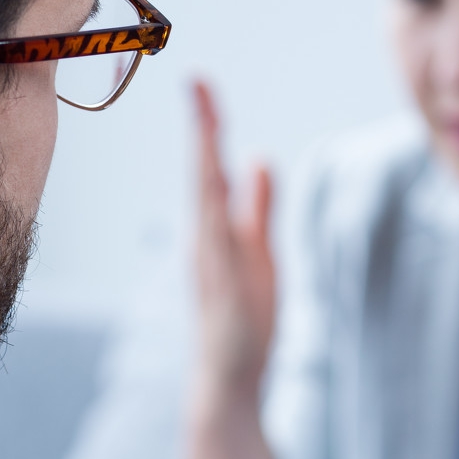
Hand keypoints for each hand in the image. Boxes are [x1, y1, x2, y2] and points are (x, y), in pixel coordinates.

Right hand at [193, 80, 275, 403]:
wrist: (227, 378)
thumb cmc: (243, 316)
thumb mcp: (258, 250)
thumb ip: (258, 206)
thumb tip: (260, 157)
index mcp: (212, 228)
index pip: (209, 166)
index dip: (208, 125)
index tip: (201, 83)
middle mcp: (204, 239)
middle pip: (202, 172)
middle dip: (202, 126)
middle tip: (197, 80)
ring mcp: (210, 262)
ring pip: (205, 200)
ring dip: (205, 157)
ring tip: (205, 114)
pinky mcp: (222, 287)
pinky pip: (216, 240)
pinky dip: (214, 210)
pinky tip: (217, 180)